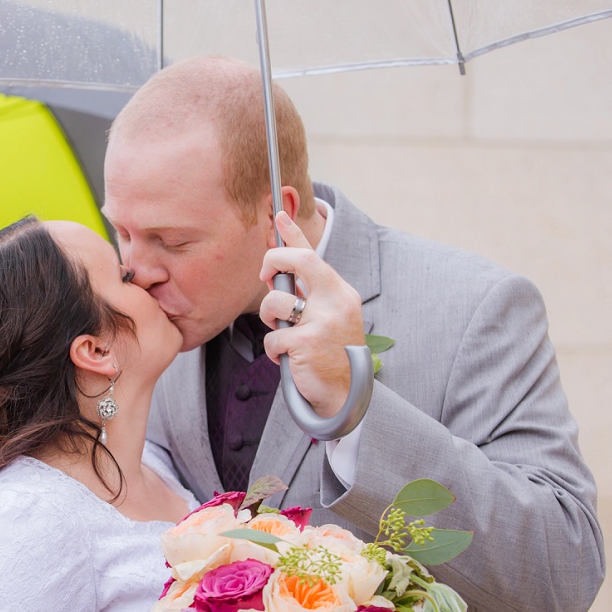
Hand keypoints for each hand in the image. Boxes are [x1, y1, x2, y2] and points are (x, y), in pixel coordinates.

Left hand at [258, 212, 364, 417]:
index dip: (293, 234)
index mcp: (340, 292)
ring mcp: (322, 321)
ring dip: (269, 319)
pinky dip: (274, 352)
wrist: (347, 395)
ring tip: (282, 335)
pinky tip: (289, 360)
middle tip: (264, 275)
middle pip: (296, 261)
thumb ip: (307, 296)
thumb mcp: (327, 318)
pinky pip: (272, 338)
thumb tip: (276, 275)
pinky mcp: (306, 342)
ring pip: (274, 302)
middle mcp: (335, 301)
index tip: (279, 216)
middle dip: (271, 261)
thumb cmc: (332, 355)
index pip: (313, 255)